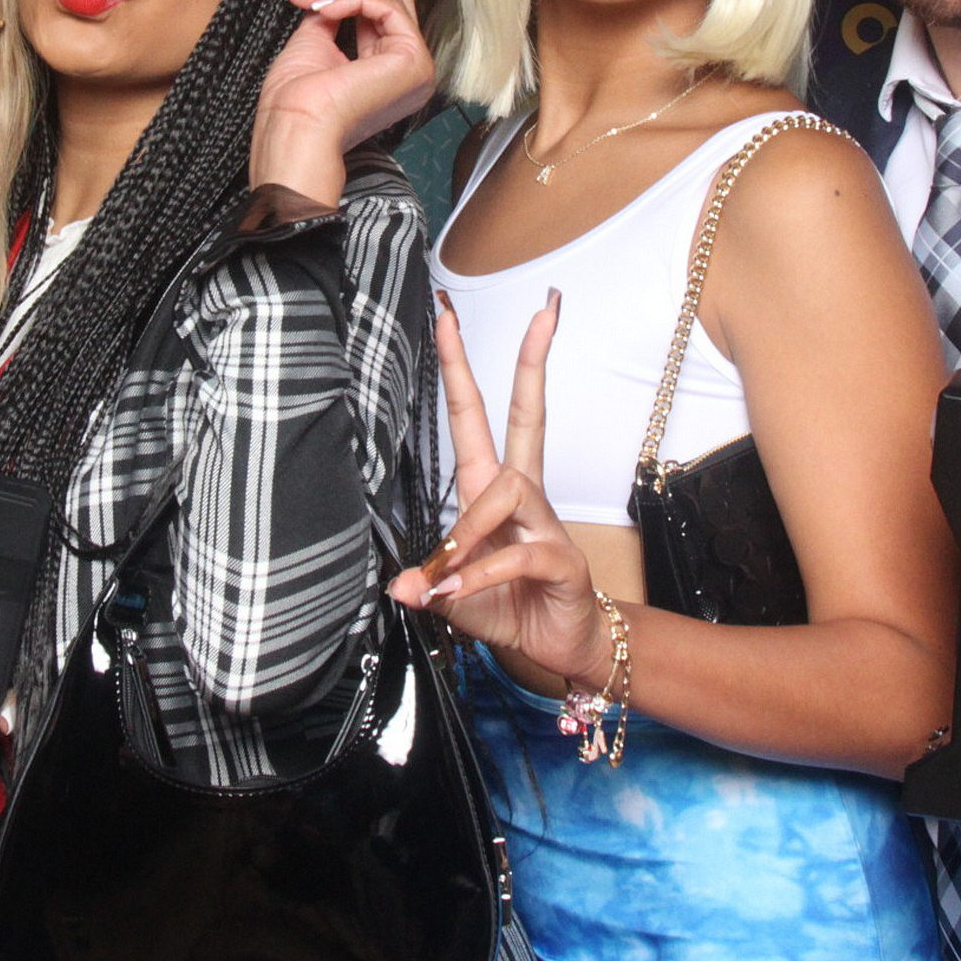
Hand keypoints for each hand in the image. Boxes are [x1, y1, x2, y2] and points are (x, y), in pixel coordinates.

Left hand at [248, 0, 436, 203]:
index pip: (387, 8)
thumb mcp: (314, 37)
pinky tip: (322, 7)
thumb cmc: (296, 102)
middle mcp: (410, 69)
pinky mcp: (414, 60)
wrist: (295, 129)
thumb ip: (332, 3)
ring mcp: (417, 66)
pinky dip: (350, 0)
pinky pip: (386, 7)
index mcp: (388, 69)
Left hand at [387, 292, 615, 689]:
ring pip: (510, 489)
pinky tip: (459, 591)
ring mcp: (545, 524)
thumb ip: (428, 585)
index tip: (449, 319)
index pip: (475, 418)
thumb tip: (398, 587)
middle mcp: (521, 496)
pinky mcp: (561, 560)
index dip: (461, 369)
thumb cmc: (509, 606)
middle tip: (541, 314)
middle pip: (529, 417)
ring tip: (447, 573)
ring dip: (469, 528)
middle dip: (532, 364)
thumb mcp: (453, 595)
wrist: (560, 647)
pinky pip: (519, 553)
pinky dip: (483, 572)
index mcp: (489, 491)